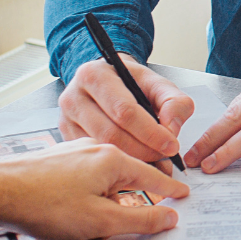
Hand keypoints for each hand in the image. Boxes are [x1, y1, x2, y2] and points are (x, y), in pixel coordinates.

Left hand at [0, 139, 187, 239]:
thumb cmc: (42, 203)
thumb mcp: (101, 220)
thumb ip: (140, 219)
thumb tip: (167, 217)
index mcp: (114, 159)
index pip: (154, 176)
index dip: (170, 189)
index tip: (182, 194)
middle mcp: (97, 150)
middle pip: (126, 180)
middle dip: (122, 206)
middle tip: (115, 226)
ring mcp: (76, 153)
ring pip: (101, 184)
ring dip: (96, 207)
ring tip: (76, 228)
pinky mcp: (58, 161)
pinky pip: (82, 182)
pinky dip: (79, 201)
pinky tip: (64, 217)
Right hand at [59, 56, 193, 164]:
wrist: (111, 81)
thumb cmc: (133, 83)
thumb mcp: (159, 84)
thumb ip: (174, 102)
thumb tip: (171, 129)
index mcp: (95, 75)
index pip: (124, 111)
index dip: (151, 132)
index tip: (171, 145)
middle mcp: (73, 97)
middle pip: (110, 133)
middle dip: (143, 150)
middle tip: (164, 157)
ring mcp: (66, 119)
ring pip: (101, 148)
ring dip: (131, 160)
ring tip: (154, 161)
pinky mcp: (66, 137)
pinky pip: (92, 157)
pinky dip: (117, 164)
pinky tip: (135, 163)